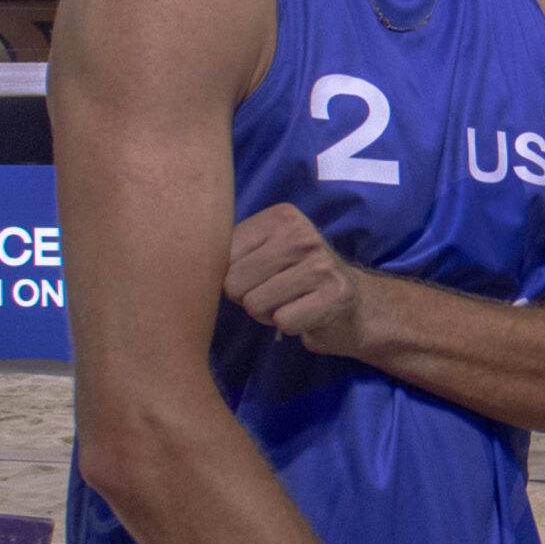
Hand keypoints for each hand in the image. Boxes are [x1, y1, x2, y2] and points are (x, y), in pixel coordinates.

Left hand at [224, 203, 367, 355]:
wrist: (354, 306)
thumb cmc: (296, 280)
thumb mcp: (265, 253)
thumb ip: (232, 252)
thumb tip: (190, 271)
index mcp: (280, 217)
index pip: (224, 254)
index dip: (234, 276)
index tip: (261, 276)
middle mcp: (302, 234)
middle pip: (235, 283)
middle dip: (250, 298)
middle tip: (278, 294)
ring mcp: (321, 264)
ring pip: (255, 304)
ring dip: (268, 314)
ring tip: (291, 303)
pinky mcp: (335, 295)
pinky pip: (282, 321)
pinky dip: (290, 326)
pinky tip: (306, 315)